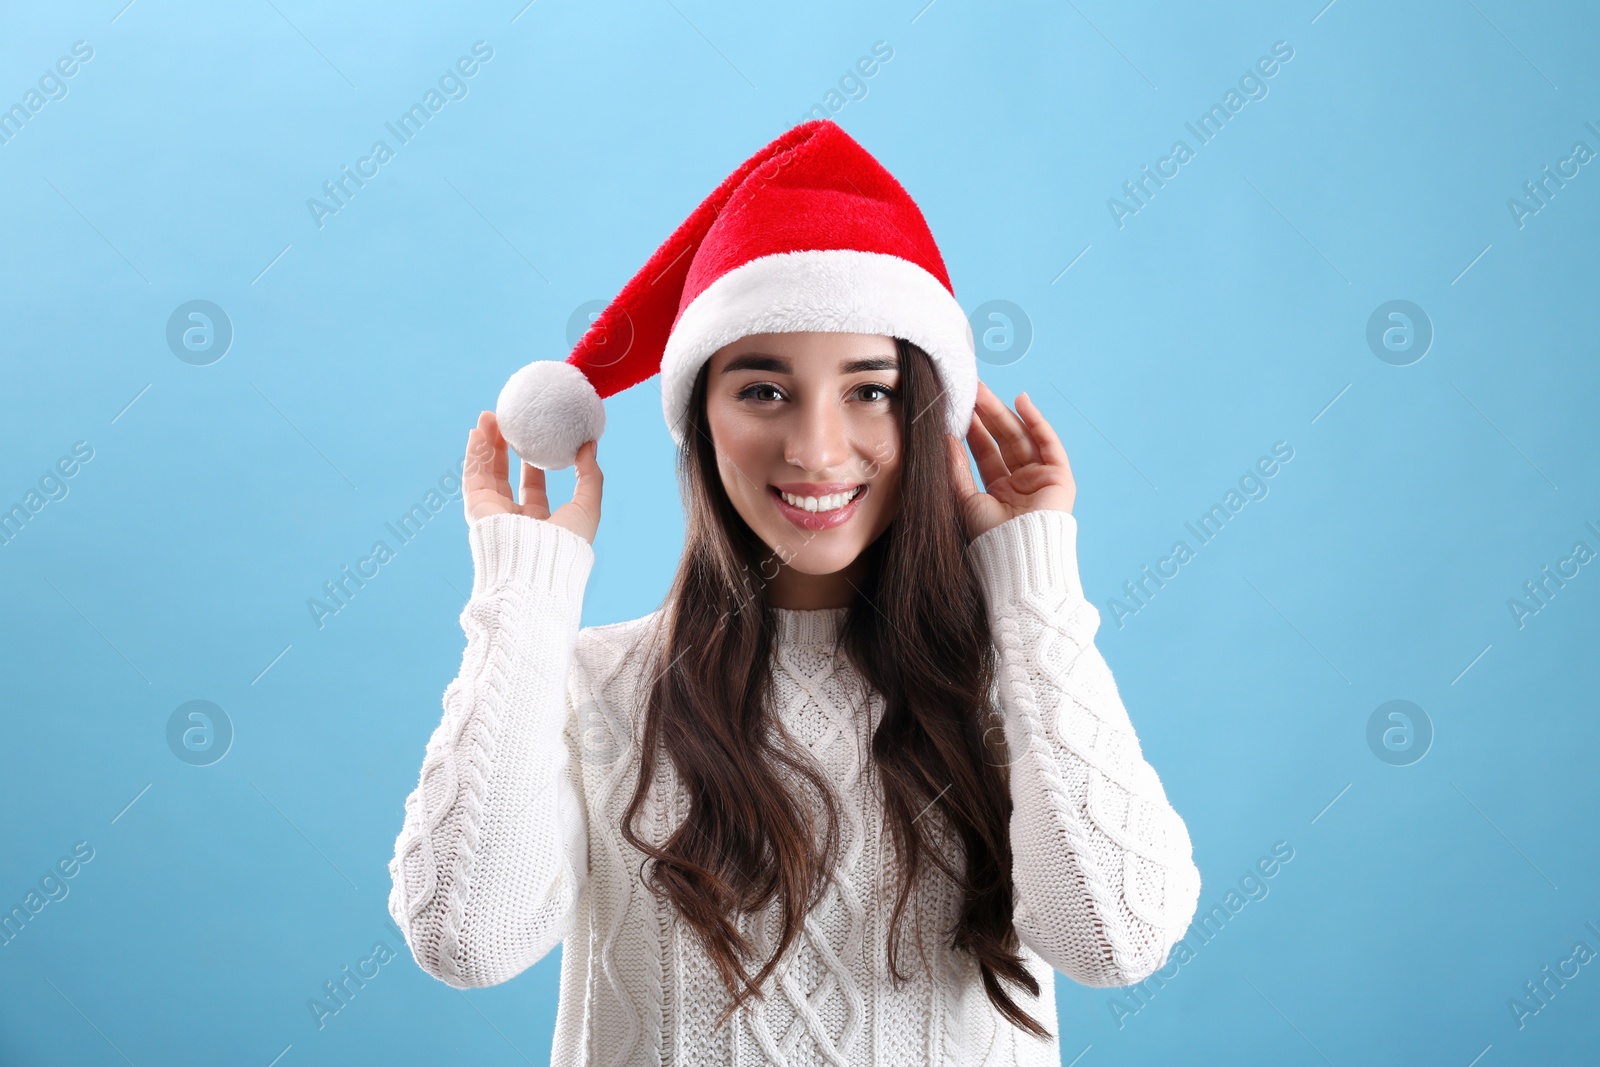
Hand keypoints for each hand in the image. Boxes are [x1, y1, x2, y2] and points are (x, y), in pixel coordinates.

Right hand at [463, 410, 602, 543]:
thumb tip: (590, 446)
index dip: (532, 462)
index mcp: (540, 522)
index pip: (533, 487)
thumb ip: (590, 475)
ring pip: (487, 473)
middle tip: (510, 423)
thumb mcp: (587, 507)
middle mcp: (513, 518)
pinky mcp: (477, 509)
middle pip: (506, 477)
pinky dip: (474, 452)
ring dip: (487, 444)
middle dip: (506, 449)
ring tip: (490, 416)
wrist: (539, 565)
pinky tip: (478, 430)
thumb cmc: (567, 543)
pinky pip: (473, 475)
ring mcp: (494, 514)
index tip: (535, 439)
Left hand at [947, 381, 1074, 540]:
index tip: (958, 408)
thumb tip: (944, 438)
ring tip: (983, 391)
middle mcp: (1020, 484)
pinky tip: (1022, 400)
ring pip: (1021, 437)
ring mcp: (1040, 479)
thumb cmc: (988, 537)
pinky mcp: (1059, 477)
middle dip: (986, 415)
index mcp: (999, 493)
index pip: (985, 453)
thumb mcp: (964, 499)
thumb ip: (956, 468)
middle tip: (969, 391)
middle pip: (1003, 441)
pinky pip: (1048, 443)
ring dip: (1003, 413)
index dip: (973, 430)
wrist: (1016, 556)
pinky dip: (1037, 421)